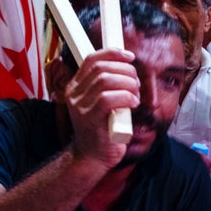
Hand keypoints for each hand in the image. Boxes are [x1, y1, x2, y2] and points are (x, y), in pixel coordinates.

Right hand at [64, 48, 138, 167]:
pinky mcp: (90, 118)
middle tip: (136, 84)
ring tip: (134, 95)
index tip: (130, 56)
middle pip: (102, 68)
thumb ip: (110, 85)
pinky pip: (109, 98)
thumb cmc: (103, 128)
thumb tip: (128, 66)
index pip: (92, 59)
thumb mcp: (104, 102)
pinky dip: (126, 97)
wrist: (92, 157)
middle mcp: (74, 94)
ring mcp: (80, 106)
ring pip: (106, 80)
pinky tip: (132, 104)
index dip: (113, 53)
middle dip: (126, 71)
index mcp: (76, 87)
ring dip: (128, 84)